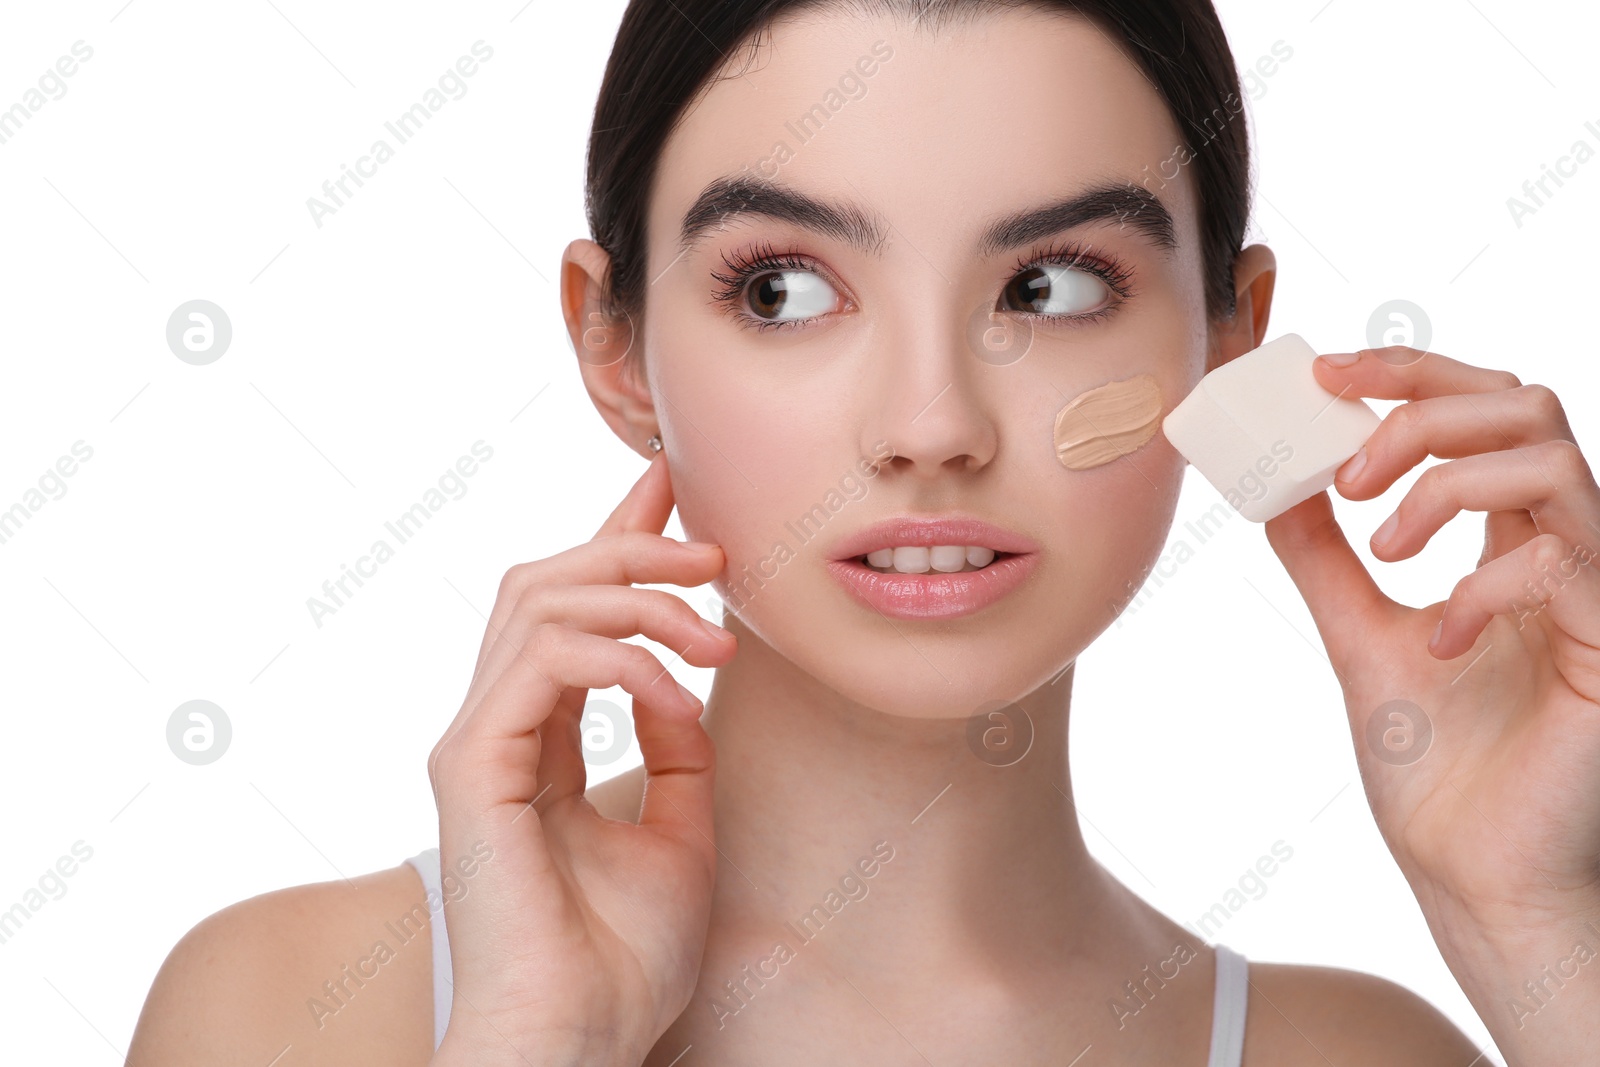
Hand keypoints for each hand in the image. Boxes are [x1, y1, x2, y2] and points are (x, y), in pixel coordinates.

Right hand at [426, 451, 735, 1065]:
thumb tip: (684, 680)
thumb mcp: (681, 829)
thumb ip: (677, 749)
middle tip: (712, 553)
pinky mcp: (471, 764)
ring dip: (638, 594)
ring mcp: (477, 742)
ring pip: (540, 600)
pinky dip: (621, 656)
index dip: (616, 535)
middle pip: (545, 580)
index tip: (670, 483)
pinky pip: (544, 660)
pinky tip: (678, 686)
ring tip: (712, 630)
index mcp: (536, 739)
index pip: (568, 608)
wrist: (583, 1038)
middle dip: (632, 544)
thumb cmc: (623, 958)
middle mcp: (496, 727)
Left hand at [1262, 346, 1599, 1058]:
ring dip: (1444, 482)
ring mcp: (1598, 591)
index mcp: (1510, 538)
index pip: (1482, 409)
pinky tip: (1440, 636)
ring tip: (1383, 545)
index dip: (1409, 372)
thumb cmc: (1433, 765)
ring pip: (1551, 458)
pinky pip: (1565, 559)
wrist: (1469, 871)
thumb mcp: (1358, 634)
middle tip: (1346, 466)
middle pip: (1524, 403)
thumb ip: (1325, 558)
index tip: (1322, 373)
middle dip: (1422, 407)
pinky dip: (1483, 580)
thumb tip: (1276, 485)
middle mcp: (1565, 548)